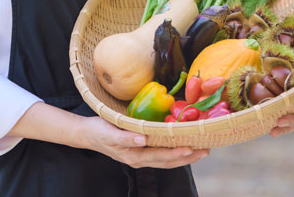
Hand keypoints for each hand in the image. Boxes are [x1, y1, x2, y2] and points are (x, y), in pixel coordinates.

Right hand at [75, 116, 209, 168]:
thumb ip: (125, 138)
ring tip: (201, 151)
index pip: (160, 156)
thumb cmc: (98, 131)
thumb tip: (142, 140)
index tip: (190, 148)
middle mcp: (140, 159)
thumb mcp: (109, 133)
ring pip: (166, 159)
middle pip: (167, 161)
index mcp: (134, 156)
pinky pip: (161, 154)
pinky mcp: (141, 150)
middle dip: (187, 157)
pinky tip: (183, 146)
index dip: (175, 153)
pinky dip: (174, 151)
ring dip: (184, 157)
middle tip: (205, 151)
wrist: (87, 134)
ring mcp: (141, 156)